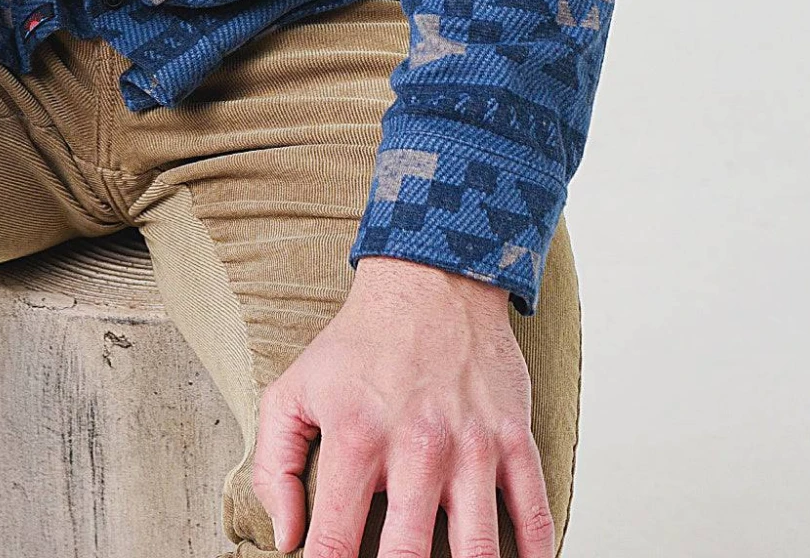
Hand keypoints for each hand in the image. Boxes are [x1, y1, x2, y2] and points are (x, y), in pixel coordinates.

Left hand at [250, 256, 554, 557]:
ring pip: (477, 550)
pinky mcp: (513, 439)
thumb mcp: (293, 390)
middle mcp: (416, 446)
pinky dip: (533, 556)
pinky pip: (534, 516)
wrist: (428, 279)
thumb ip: (275, 465)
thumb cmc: (359, 345)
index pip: (335, 543)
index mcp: (356, 437)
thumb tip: (288, 539)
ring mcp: (471, 445)